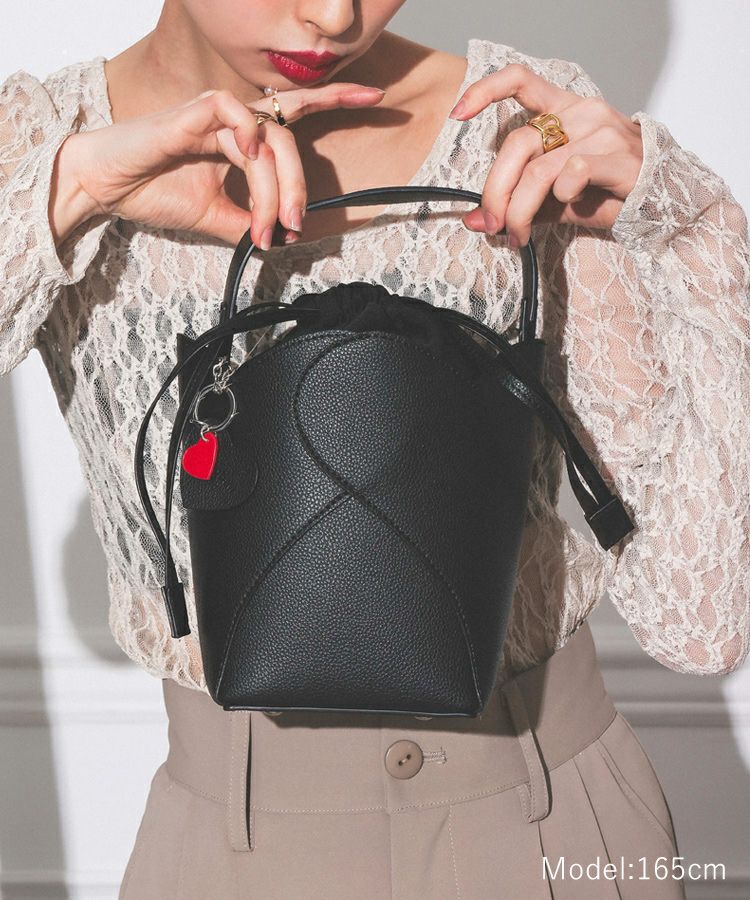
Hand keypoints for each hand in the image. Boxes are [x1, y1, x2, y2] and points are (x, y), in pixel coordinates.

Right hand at [64, 82, 385, 246]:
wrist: (108, 188)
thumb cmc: (156, 192)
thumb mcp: (216, 219)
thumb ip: (251, 223)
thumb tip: (282, 240)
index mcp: (243, 138)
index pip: (297, 114)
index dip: (337, 101)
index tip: (377, 98)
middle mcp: (236, 121)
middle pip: (291, 140)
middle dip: (300, 186)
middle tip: (295, 226)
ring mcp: (216, 113)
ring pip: (270, 138)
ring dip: (275, 186)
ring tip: (267, 223)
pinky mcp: (194, 111)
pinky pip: (237, 113)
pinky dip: (249, 137)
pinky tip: (247, 159)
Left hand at [448, 63, 643, 246]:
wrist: (659, 203)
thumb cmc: (604, 195)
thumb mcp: (553, 198)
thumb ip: (516, 202)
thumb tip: (473, 221)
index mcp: (563, 110)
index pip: (520, 81)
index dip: (485, 91)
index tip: (458, 114)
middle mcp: (580, 113)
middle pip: (517, 144)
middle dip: (495, 191)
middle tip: (491, 224)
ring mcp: (601, 130)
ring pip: (539, 168)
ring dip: (520, 209)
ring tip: (519, 235)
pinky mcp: (617, 155)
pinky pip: (571, 172)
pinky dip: (558, 196)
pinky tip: (564, 208)